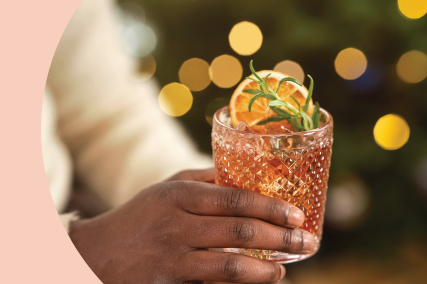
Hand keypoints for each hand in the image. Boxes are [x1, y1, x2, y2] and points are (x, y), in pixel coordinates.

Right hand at [70, 169, 312, 282]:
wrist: (93, 255)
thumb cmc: (140, 216)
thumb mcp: (167, 189)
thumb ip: (206, 180)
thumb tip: (247, 177)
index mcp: (178, 195)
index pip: (235, 199)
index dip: (271, 208)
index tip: (297, 214)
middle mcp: (176, 225)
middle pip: (240, 232)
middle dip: (281, 238)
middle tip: (308, 241)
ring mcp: (171, 259)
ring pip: (230, 267)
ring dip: (266, 270)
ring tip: (286, 268)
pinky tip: (260, 281)